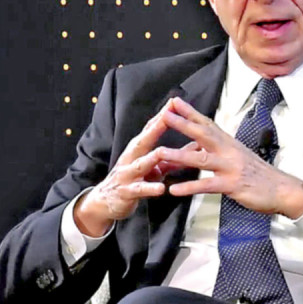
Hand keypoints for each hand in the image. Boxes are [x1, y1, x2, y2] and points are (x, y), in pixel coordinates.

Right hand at [74, 99, 188, 234]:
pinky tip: (160, 189)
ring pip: (140, 164)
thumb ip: (173, 157)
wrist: (106, 201)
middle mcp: (132, 157)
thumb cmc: (134, 180)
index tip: (174, 102)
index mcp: (139, 149)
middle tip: (167, 116)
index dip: (163, 115)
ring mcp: (128, 173)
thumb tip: (196, 145)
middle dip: (155, 128)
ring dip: (150, 158)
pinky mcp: (127, 191)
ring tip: (161, 152)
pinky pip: (139, 189)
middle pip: (144, 140)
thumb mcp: (155, 167)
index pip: (151, 128)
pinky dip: (149, 188)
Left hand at [157, 97, 302, 218]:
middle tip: (164, 114)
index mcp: (229, 143)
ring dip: (179, 155)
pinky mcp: (232, 184)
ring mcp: (230, 167)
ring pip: (201, 159)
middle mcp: (228, 150)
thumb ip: (216, 150)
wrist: (282, 189)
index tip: (174, 101)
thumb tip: (196, 146)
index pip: (207, 123)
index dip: (190, 112)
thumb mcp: (237, 157)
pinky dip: (190, 187)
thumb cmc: (258, 174)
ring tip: (160, 153)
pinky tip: (174, 190)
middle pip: (203, 133)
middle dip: (182, 123)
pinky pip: (207, 185)